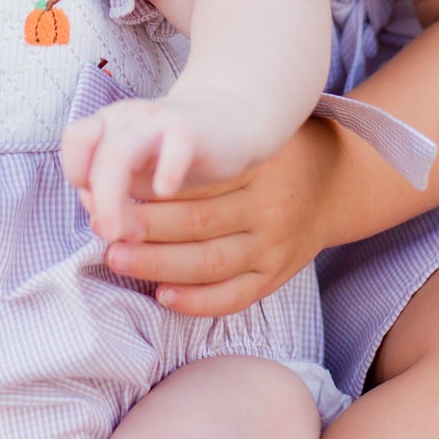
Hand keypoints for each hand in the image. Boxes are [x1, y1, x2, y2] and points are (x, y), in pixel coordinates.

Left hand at [61, 88, 270, 247]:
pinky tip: (165, 191)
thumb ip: (111, 196)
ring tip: (130, 234)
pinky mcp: (192, 130)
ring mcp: (157, 122)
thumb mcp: (135, 175)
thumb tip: (99, 223)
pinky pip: (176, 144)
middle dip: (102, 203)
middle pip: (99, 158)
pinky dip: (167, 168)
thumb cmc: (171, 156)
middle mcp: (129, 119)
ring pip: (119, 156)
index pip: (77, 140)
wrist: (228, 122)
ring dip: (117, 200)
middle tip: (112, 238)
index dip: (78, 175)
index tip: (99, 206)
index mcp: (110, 126)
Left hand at [80, 115, 347, 313]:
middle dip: (147, 230)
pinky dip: (199, 301)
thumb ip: (193, 148)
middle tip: (104, 231)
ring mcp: (275, 245)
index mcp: (255, 166)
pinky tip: (164, 296)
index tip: (110, 193)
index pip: (195, 181)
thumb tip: (126, 158)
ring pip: (212, 262)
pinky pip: (236, 295)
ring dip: (161, 265)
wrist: (333, 179)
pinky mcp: (277, 275)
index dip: (149, 190)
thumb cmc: (266, 155)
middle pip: (199, 222)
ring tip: (118, 259)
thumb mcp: (241, 137)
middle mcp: (268, 206)